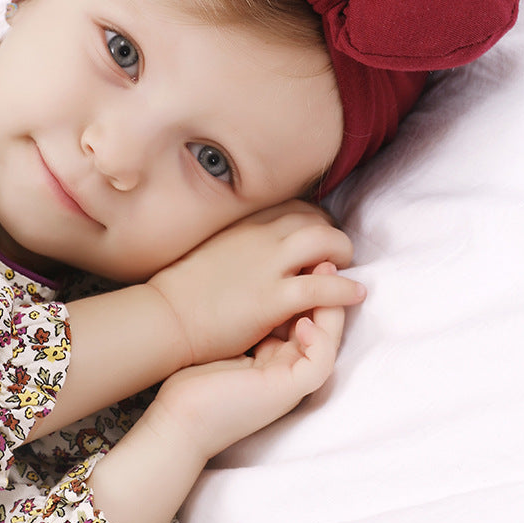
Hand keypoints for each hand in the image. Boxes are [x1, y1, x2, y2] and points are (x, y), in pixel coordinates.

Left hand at [146, 262, 347, 461]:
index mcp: (273, 350)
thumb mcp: (229, 334)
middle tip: (324, 257)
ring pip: (330, 339)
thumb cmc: (192, 372)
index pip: (304, 311)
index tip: (303, 254)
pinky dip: (320, 339)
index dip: (309, 281)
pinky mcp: (287, 390)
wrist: (178, 414)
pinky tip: (304, 321)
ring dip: (333, 305)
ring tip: (325, 274)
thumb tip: (250, 272)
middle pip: (323, 321)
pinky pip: (320, 362)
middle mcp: (287, 362)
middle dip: (328, 285)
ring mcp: (289, 378)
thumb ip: (247, 311)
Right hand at [147, 200, 363, 365]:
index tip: (318, 234)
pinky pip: (322, 286)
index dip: (312, 218)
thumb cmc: (182, 290)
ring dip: (343, 250)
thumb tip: (256, 250)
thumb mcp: (212, 250)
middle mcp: (258, 235)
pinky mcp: (272, 297)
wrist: (166, 317)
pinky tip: (357, 293)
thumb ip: (239, 243)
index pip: (291, 205)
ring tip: (348, 267)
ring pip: (323, 239)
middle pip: (312, 216)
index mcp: (242, 223)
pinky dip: (345, 288)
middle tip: (338, 251)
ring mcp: (267, 264)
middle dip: (331, 230)